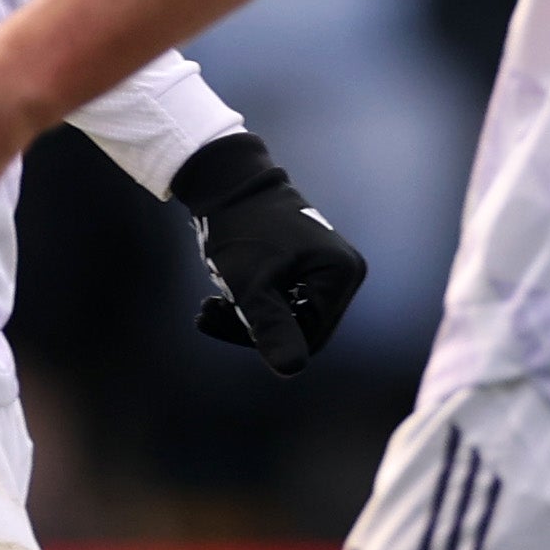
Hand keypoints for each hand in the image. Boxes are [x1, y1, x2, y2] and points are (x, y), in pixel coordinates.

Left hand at [172, 131, 364, 374]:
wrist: (226, 180)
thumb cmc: (241, 229)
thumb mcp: (252, 284)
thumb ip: (271, 327)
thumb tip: (292, 369)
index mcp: (342, 274)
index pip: (309, 336)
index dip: (264, 339)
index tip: (218, 320)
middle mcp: (344, 271)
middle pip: (299, 326)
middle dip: (250, 326)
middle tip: (205, 313)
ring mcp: (327, 266)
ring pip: (287, 314)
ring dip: (245, 316)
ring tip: (207, 307)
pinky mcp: (308, 262)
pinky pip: (284, 297)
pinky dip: (252, 300)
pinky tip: (220, 296)